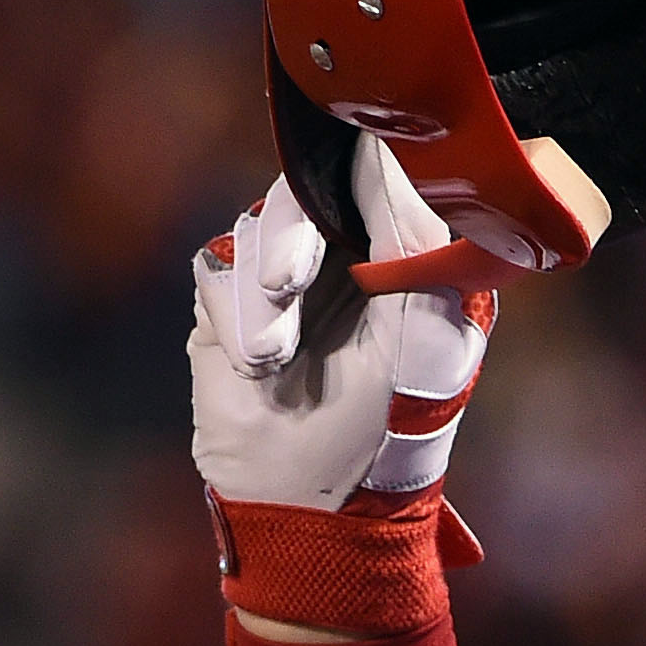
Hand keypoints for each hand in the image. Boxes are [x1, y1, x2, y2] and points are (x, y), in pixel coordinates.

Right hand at [188, 139, 495, 635]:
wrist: (318, 499)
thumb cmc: (394, 418)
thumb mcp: (428, 317)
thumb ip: (411, 227)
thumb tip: (377, 147)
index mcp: (404, 250)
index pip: (375, 171)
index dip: (355, 157)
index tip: (338, 151)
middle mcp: (343, 255)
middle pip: (304, 185)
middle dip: (295, 232)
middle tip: (292, 281)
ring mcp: (283, 279)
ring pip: (256, 224)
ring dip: (266, 290)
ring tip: (277, 353)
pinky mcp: (227, 309)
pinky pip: (217, 270)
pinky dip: (237, 319)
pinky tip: (260, 365)